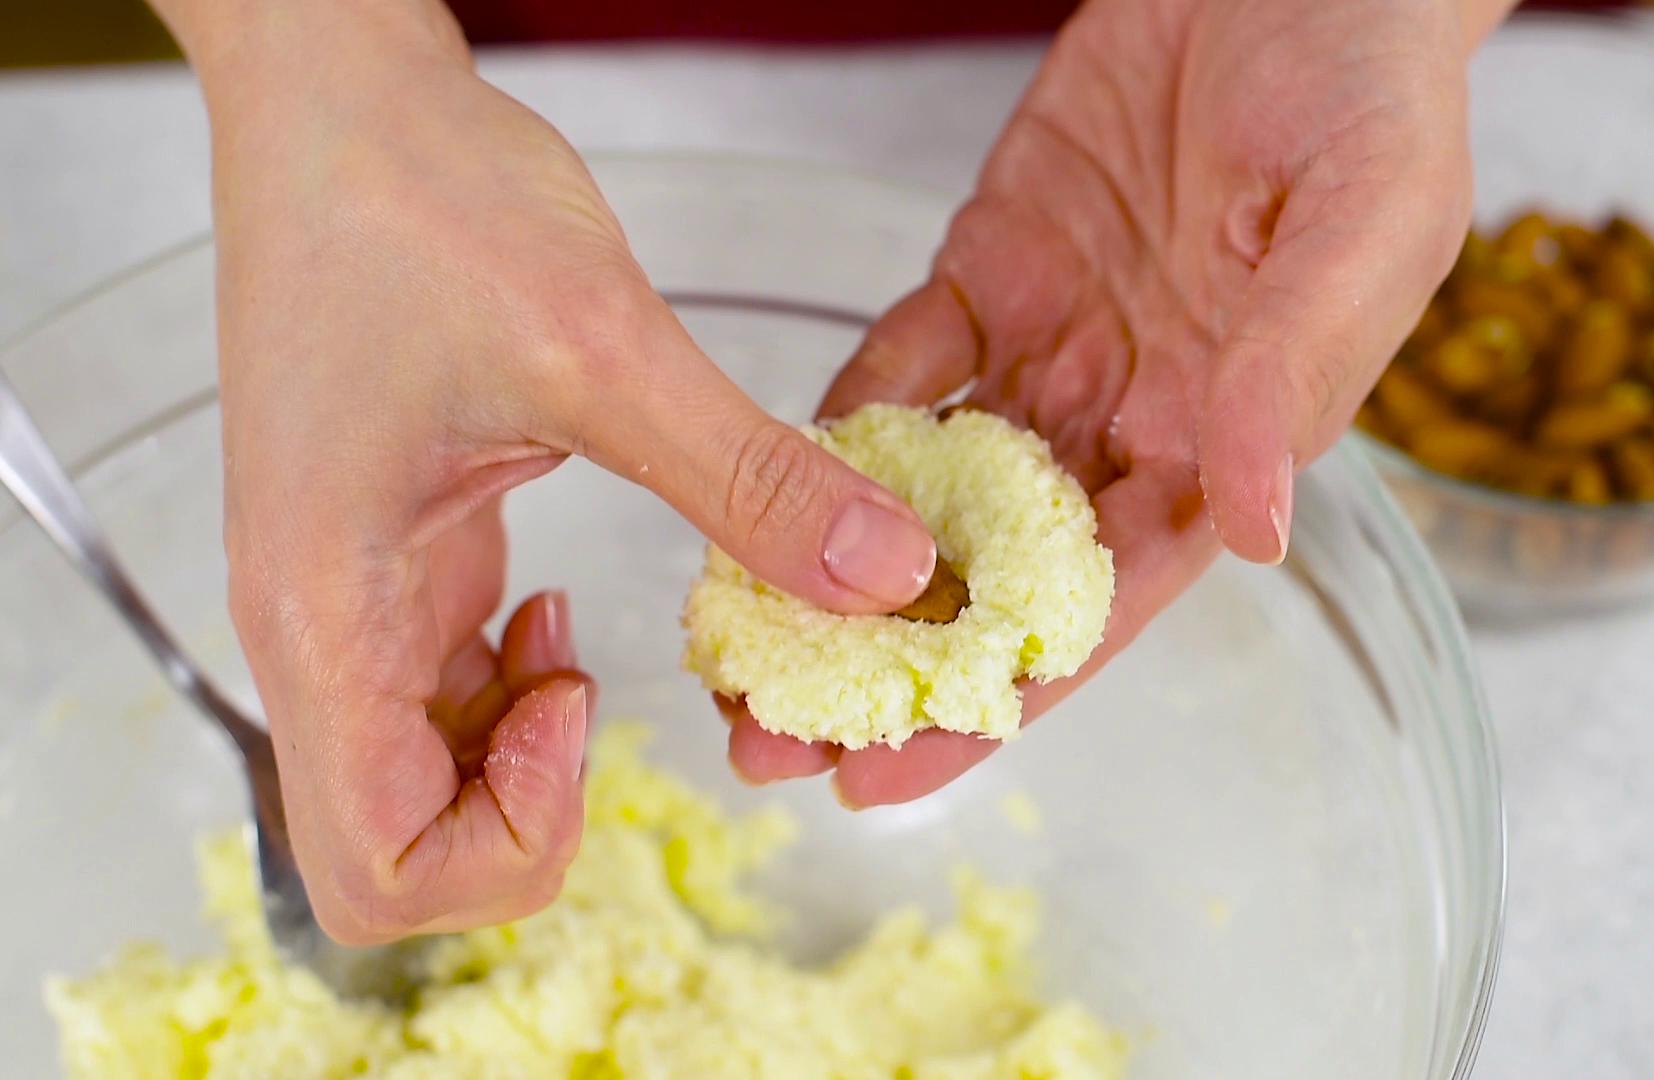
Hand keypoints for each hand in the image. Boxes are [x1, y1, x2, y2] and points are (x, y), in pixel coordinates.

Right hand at [158, 0, 938, 942]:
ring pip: (423, 781)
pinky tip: (568, 606)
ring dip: (525, 756)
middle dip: (519, 822)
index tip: (587, 708)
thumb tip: (888, 579)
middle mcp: (314, 630)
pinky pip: (448, 693)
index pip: (376, 871)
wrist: (341, 100)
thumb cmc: (415, 201)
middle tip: (601, 706)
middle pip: (394, 853)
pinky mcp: (389, 560)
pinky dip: (520, 690)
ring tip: (595, 648)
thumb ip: (751, 483)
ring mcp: (344, 601)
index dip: (507, 841)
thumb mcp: (607, 351)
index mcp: (324, 611)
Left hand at [728, 0, 1510, 803]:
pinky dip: (845, 416)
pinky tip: (773, 467)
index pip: (1109, 599)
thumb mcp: (1364, 226)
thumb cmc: (1369, 88)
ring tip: (740, 636)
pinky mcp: (996, 261)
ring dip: (842, 558)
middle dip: (891, 659)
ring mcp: (1059, 341)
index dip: (1003, 692)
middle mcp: (1136, 412)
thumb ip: (1291, 373)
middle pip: (998, 572)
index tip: (898, 769)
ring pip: (934, 483)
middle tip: (776, 739)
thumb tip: (1251, 532)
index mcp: (1231, 437)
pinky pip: (907, 359)